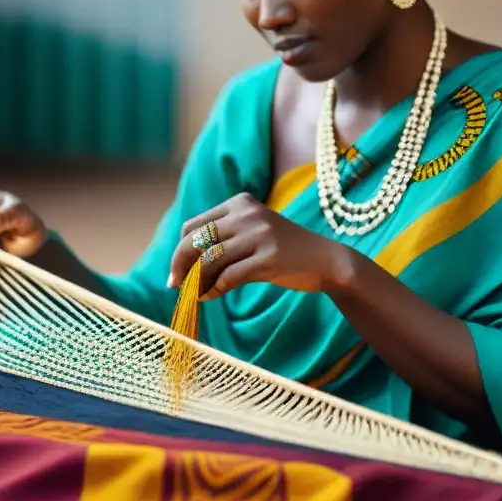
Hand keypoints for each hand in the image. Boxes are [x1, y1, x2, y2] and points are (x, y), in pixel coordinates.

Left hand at [167, 193, 354, 300]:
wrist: (327, 260)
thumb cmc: (284, 250)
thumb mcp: (254, 231)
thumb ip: (223, 238)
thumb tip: (182, 265)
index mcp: (240, 203)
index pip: (193, 225)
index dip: (179, 249)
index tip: (176, 270)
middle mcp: (248, 215)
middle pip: (196, 240)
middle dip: (179, 264)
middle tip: (174, 284)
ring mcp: (259, 235)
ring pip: (210, 260)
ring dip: (197, 281)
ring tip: (195, 294)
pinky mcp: (269, 258)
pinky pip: (229, 277)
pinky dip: (213, 290)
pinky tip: (210, 297)